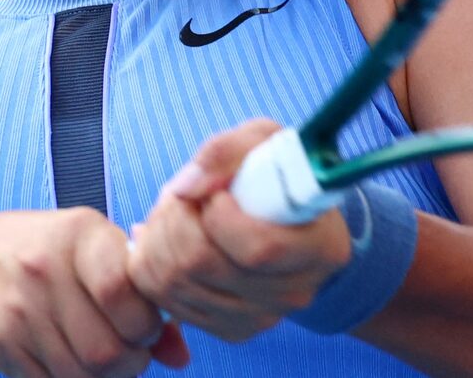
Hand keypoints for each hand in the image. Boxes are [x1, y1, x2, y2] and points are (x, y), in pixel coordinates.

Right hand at [0, 208, 189, 377]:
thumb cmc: (45, 255)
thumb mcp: (92, 253)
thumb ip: (140, 297)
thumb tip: (180, 357)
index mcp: (80, 233)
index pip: (122, 292)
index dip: (146, 324)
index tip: (145, 325)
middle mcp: (45, 268)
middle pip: (107, 350)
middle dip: (131, 362)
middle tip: (129, 351)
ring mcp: (18, 308)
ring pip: (82, 374)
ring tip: (102, 358)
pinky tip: (70, 361)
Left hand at [126, 119, 351, 341]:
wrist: (283, 214)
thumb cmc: (276, 173)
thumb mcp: (263, 141)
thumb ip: (227, 151)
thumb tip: (186, 188)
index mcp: (321, 248)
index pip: (259, 248)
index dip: (219, 215)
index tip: (217, 192)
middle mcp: (295, 293)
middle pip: (204, 266)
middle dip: (174, 218)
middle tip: (181, 195)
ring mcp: (261, 318)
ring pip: (176, 284)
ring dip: (157, 237)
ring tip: (173, 212)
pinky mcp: (230, 330)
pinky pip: (165, 301)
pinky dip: (151, 264)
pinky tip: (167, 240)